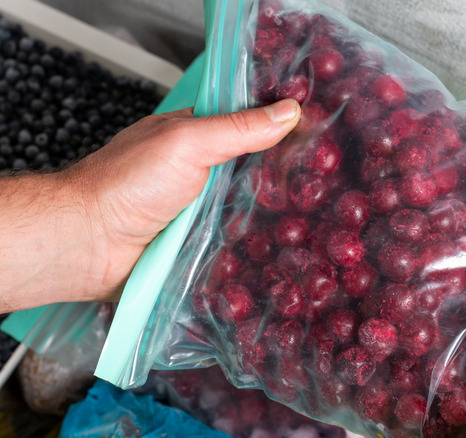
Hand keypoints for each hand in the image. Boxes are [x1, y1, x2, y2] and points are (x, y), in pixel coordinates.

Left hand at [0, 99, 299, 311]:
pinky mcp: (199, 244)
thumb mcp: (187, 142)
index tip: (317, 134)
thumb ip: (238, 128)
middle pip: (253, 169)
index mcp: (194, 135)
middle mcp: (199, 170)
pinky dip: (253, 243)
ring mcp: (200, 209)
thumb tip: (288, 112)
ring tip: (314, 216)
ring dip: (271, 214)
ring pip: (249, 208)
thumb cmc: (125, 184)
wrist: (89, 244)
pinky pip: (236, 240)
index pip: (247, 124)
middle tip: (325, 181)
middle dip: (282, 176)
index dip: (279, 128)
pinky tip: (281, 245)